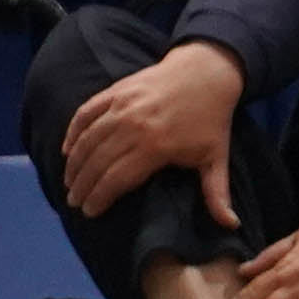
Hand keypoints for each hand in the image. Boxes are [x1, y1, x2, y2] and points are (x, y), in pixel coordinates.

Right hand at [58, 40, 248, 222]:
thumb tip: (231, 226)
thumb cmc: (210, 120)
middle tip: (74, 202)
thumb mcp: (216, 158)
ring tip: (69, 183)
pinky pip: (86, 113)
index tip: (90, 212)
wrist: (205, 73)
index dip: (100, 197)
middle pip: (97, 162)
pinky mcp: (115, 92)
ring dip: (74, 163)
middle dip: (82, 186)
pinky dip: (73, 132)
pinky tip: (67, 149)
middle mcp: (132, 126)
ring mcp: (121, 106)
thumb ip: (217, 194)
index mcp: (156, 146)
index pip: (117, 178)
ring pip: (87, 139)